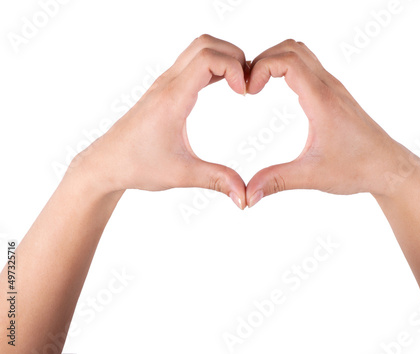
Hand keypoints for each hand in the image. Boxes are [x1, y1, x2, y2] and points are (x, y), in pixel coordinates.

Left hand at [71, 34, 247, 208]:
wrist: (106, 163)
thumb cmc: (137, 165)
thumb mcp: (181, 174)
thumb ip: (216, 180)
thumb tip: (244, 196)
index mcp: (172, 99)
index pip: (208, 58)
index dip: (235, 68)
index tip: (244, 93)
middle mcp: (167, 84)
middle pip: (206, 43)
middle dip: (234, 56)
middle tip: (247, 84)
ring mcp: (165, 83)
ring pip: (198, 48)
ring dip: (223, 58)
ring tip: (239, 84)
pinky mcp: (165, 89)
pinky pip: (192, 62)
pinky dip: (213, 66)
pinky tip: (224, 86)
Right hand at [244, 39, 419, 206]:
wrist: (389, 167)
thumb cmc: (358, 168)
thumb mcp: (312, 176)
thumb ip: (277, 181)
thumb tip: (248, 195)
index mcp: (322, 101)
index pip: (287, 61)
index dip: (261, 68)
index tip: (249, 92)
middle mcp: (328, 87)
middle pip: (291, 48)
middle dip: (263, 60)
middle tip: (249, 86)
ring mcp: (333, 87)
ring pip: (301, 52)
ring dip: (276, 60)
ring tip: (259, 85)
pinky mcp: (334, 93)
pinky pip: (308, 65)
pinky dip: (287, 67)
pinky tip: (277, 90)